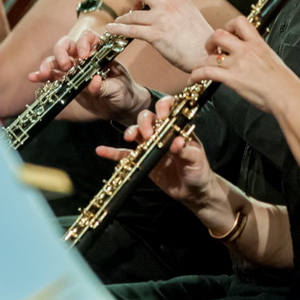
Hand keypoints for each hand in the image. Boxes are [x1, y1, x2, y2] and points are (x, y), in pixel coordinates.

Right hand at [28, 30, 149, 122]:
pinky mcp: (67, 83)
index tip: (84, 56)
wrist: (121, 107)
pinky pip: (52, 77)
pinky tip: (32, 77)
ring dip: (48, 65)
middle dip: (62, 52)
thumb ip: (105, 86)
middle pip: (67, 45)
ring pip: (56, 60)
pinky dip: (41, 77)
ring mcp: (74, 70)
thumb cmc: (123, 92)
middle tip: (65, 65)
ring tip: (42, 73)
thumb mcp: (118, 89)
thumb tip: (94, 80)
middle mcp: (84, 58)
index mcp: (99, 53)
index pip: (88, 37)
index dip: (83, 42)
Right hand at [95, 96, 214, 202]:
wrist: (193, 192)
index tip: (162, 117)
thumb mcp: (195, 159)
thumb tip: (176, 142)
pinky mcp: (142, 161)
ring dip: (130, 131)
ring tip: (129, 138)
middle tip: (148, 134)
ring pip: (136, 132)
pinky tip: (101, 151)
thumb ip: (185, 150)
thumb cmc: (198, 170)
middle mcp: (162, 133)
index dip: (163, 107)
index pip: (169, 109)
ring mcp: (150, 146)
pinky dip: (112, 153)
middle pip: (148, 117)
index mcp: (177, 128)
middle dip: (145, 122)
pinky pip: (125, 155)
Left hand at [104, 0, 214, 71]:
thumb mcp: (192, 13)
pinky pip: (131, 30)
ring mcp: (161, 20)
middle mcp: (169, 5)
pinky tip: (111, 29)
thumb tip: (171, 3)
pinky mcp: (155, 36)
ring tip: (121, 21)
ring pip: (133, 12)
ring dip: (124, 18)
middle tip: (137, 7)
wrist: (206, 55)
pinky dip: (118, 29)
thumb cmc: (202, 38)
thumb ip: (179, 5)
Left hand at [189, 16, 296, 113]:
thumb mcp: (274, 61)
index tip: (227, 34)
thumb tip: (256, 60)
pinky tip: (193, 80)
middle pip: (219, 34)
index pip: (240, 22)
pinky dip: (196, 75)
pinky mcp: (232, 78)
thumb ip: (261, 56)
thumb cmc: (285, 83)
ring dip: (201, 61)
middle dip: (211, 41)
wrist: (287, 95)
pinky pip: (207, 72)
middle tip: (211, 50)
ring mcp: (238, 63)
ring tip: (198, 68)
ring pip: (210, 55)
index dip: (229, 25)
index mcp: (258, 43)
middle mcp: (246, 50)